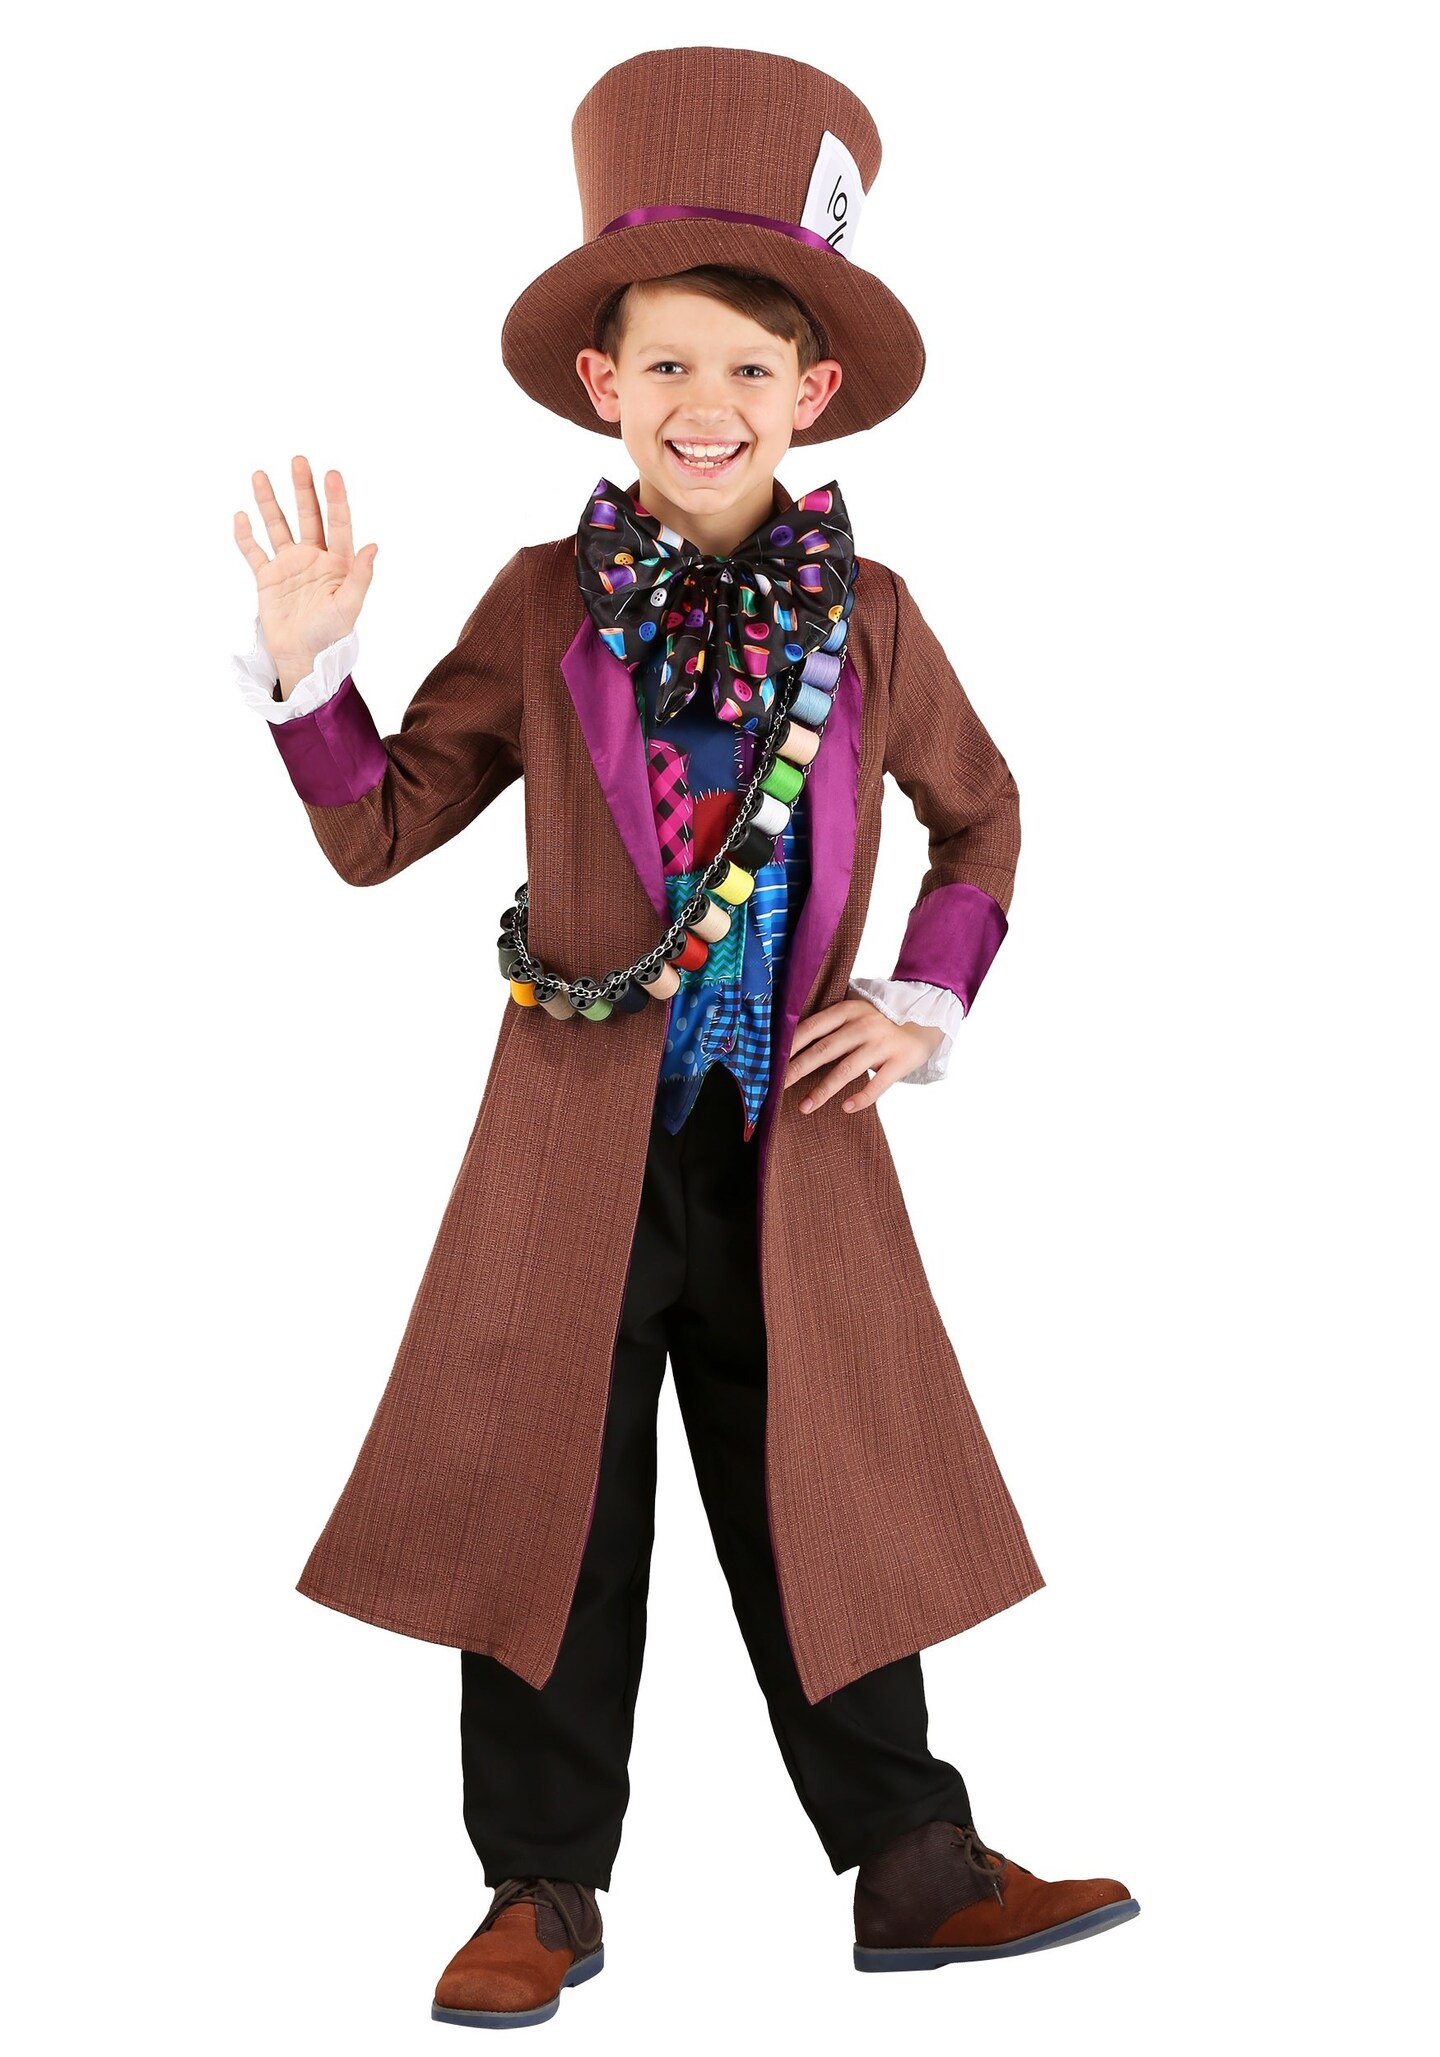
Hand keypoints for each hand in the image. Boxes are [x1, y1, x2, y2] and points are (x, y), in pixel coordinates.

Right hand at [232, 456, 376, 691]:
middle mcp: (313, 558)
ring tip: (261, 475)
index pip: (337, 524)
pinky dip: (245, 536)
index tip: (331, 474)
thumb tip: (374, 547)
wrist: (303, 658)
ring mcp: (288, 566)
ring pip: (278, 526)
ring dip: (269, 502)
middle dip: (303, 489)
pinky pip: (253, 552)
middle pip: (307, 516)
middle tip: (299, 460)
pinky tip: (240, 516)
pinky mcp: (266, 579)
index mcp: (337, 563)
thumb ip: (360, 577)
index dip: (335, 499)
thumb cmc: (331, 636)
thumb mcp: (349, 607)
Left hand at [783, 997, 944, 1114]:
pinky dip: (862, 1097)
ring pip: (847, 1069)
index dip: (791, 1046)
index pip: (812, 1028)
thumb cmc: (881, 1019)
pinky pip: (878, 1083)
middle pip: (824, 1049)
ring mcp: (882, 1043)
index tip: (772, 1063)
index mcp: (848, 1010)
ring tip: (804, 1107)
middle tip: (778, 1087)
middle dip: (798, 1069)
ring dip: (823, 1090)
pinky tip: (846, 1108)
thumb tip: (791, 1044)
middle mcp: (863, 1025)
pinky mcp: (900, 1061)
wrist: (928, 1016)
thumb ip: (831, 1024)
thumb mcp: (856, 1012)